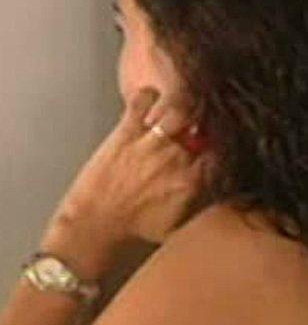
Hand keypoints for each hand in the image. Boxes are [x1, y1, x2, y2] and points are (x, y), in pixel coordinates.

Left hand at [40, 88, 210, 277]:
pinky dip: (148, 96)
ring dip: (182, 105)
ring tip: (176, 112)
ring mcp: (150, 142)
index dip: (227, 139)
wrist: (96, 224)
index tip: (222, 137)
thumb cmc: (134, 228)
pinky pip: (143, 100)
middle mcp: (176, 158)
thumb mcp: (180, 223)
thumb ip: (203, 202)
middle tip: (201, 120)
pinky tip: (150, 104)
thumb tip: (221, 189)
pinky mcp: (125, 132)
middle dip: (207, 119)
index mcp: (193, 181)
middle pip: (207, 124)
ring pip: (181, 107)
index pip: (226, 150)